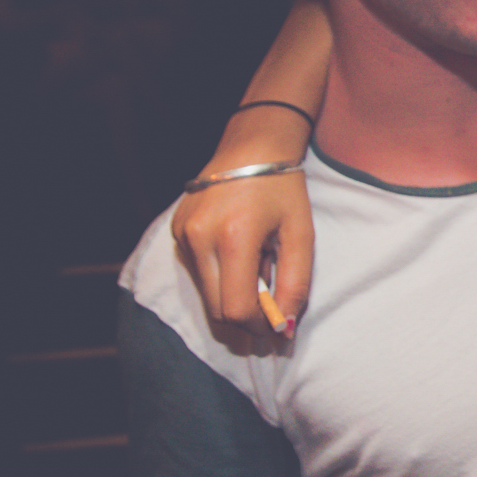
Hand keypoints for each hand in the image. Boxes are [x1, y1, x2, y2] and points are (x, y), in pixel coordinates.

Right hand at [172, 143, 313, 348]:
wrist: (251, 147)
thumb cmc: (283, 189)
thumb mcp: (300, 236)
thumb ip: (295, 285)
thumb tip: (284, 327)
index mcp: (233, 237)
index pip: (236, 308)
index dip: (259, 327)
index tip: (279, 330)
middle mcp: (199, 237)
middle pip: (217, 309)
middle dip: (246, 321)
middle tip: (272, 316)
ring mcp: (182, 234)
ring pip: (207, 294)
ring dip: (234, 297)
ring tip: (260, 271)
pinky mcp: (177, 231)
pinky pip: (199, 273)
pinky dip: (221, 277)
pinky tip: (241, 257)